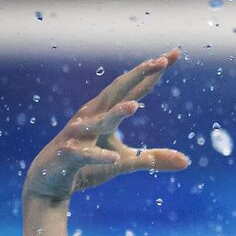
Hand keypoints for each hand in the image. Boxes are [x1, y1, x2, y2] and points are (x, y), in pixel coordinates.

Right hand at [23, 49, 189, 202]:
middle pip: (118, 91)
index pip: (135, 88)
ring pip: (100, 121)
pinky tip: (114, 157)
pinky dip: (99, 156)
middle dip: (139, 75)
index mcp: (107, 112)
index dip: (153, 72)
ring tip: (135, 106)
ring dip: (117, 113)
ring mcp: (79, 134)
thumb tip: (186, 162)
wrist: (49, 181)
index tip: (176, 54)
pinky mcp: (69, 155)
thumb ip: (154, 159)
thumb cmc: (88, 165)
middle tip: (161, 61)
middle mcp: (93, 116)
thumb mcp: (126, 162)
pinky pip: (85, 154)